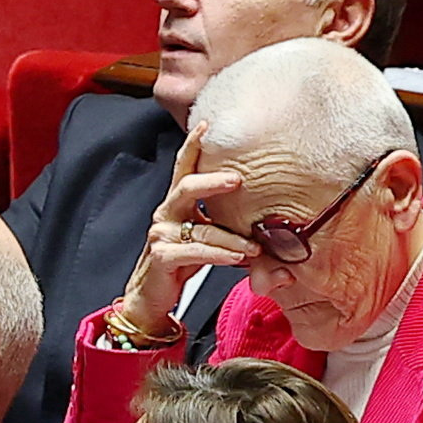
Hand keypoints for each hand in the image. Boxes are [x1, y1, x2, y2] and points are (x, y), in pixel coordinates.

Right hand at [116, 125, 255, 338]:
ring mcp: (161, 235)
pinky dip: (221, 254)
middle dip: (213, 181)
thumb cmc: (182, 266)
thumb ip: (230, 232)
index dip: (193, 146)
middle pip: (186, 186)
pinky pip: (196, 251)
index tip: (207, 124)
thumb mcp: (207, 242)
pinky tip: (238, 258)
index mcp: (176, 206)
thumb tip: (271, 234)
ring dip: (232, 237)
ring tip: (256, 247)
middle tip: (238, 179)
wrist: (152, 298)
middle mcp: (165, 215)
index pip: (184, 169)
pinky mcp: (162, 257)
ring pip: (200, 227)